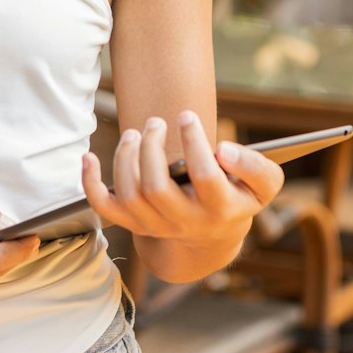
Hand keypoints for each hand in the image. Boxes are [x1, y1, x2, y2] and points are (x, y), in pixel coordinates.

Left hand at [79, 110, 284, 246]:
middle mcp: (185, 222)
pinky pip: (105, 208)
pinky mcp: (134, 223)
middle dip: (151, 148)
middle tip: (155, 122)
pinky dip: (90, 183)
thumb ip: (255, 167)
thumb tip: (224, 150)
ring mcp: (156, 225)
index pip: (205, 177)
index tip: (187, 116)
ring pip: (130, 195)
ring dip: (126, 158)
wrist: (212, 236)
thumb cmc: (238, 197)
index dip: (195, 144)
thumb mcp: (263, 186)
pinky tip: (89, 157)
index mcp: (220, 209)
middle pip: (156, 188)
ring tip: (136, 133)